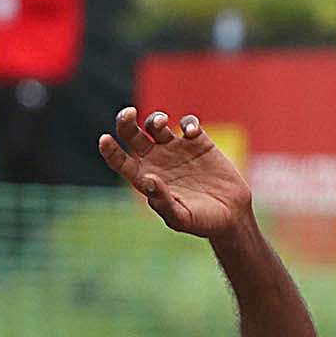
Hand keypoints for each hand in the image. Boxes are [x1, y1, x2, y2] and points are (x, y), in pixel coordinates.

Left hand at [98, 107, 252, 240]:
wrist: (231, 214)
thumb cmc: (202, 222)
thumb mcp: (181, 218)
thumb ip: (163, 202)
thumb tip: (148, 179)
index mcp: (146, 179)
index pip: (121, 162)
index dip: (110, 150)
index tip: (104, 139)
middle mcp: (157, 161)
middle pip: (133, 135)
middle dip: (126, 122)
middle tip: (128, 114)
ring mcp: (176, 149)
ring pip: (156, 125)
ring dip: (155, 120)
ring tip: (161, 124)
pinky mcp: (198, 141)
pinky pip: (188, 123)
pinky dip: (187, 123)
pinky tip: (191, 133)